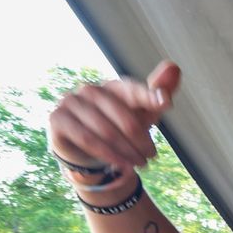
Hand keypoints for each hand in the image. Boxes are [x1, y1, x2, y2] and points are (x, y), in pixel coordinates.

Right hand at [48, 60, 180, 174]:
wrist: (88, 152)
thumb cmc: (119, 130)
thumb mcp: (144, 114)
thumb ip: (158, 93)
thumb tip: (174, 66)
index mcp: (113, 86)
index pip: (133, 90)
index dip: (150, 96)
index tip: (166, 103)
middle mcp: (90, 90)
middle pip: (122, 115)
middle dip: (140, 139)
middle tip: (152, 156)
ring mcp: (71, 102)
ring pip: (105, 130)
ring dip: (126, 150)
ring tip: (140, 164)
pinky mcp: (58, 118)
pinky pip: (86, 138)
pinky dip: (107, 153)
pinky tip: (121, 165)